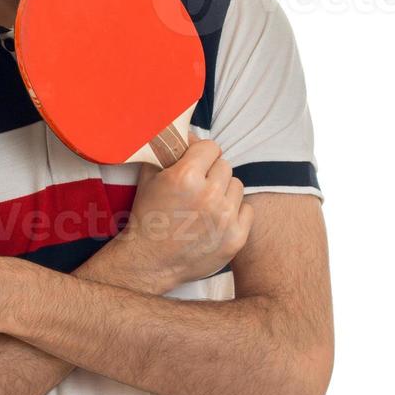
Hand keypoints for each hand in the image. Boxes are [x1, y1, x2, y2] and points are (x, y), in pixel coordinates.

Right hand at [115, 133, 253, 291]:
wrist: (149, 261)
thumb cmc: (147, 216)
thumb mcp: (150, 177)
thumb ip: (168, 151)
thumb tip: (186, 134)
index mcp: (186, 176)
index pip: (211, 147)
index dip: (200, 154)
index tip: (194, 163)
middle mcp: (208, 195)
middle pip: (225, 165)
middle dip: (211, 172)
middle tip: (197, 186)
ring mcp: (224, 218)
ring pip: (237, 186)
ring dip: (224, 191)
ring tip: (205, 204)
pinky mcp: (235, 238)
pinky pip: (247, 209)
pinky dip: (235, 212)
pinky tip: (216, 219)